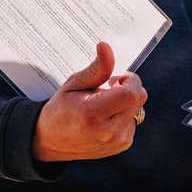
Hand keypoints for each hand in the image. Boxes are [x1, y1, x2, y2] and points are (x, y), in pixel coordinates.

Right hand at [32, 42, 146, 162]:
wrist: (52, 140)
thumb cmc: (62, 107)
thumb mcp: (74, 84)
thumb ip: (96, 68)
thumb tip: (106, 46)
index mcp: (92, 114)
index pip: (131, 93)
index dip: (129, 80)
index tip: (115, 78)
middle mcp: (108, 131)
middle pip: (139, 98)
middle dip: (128, 87)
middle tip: (108, 88)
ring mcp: (117, 141)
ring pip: (139, 108)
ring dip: (126, 102)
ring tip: (103, 104)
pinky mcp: (122, 145)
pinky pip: (135, 119)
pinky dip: (124, 114)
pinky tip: (106, 116)